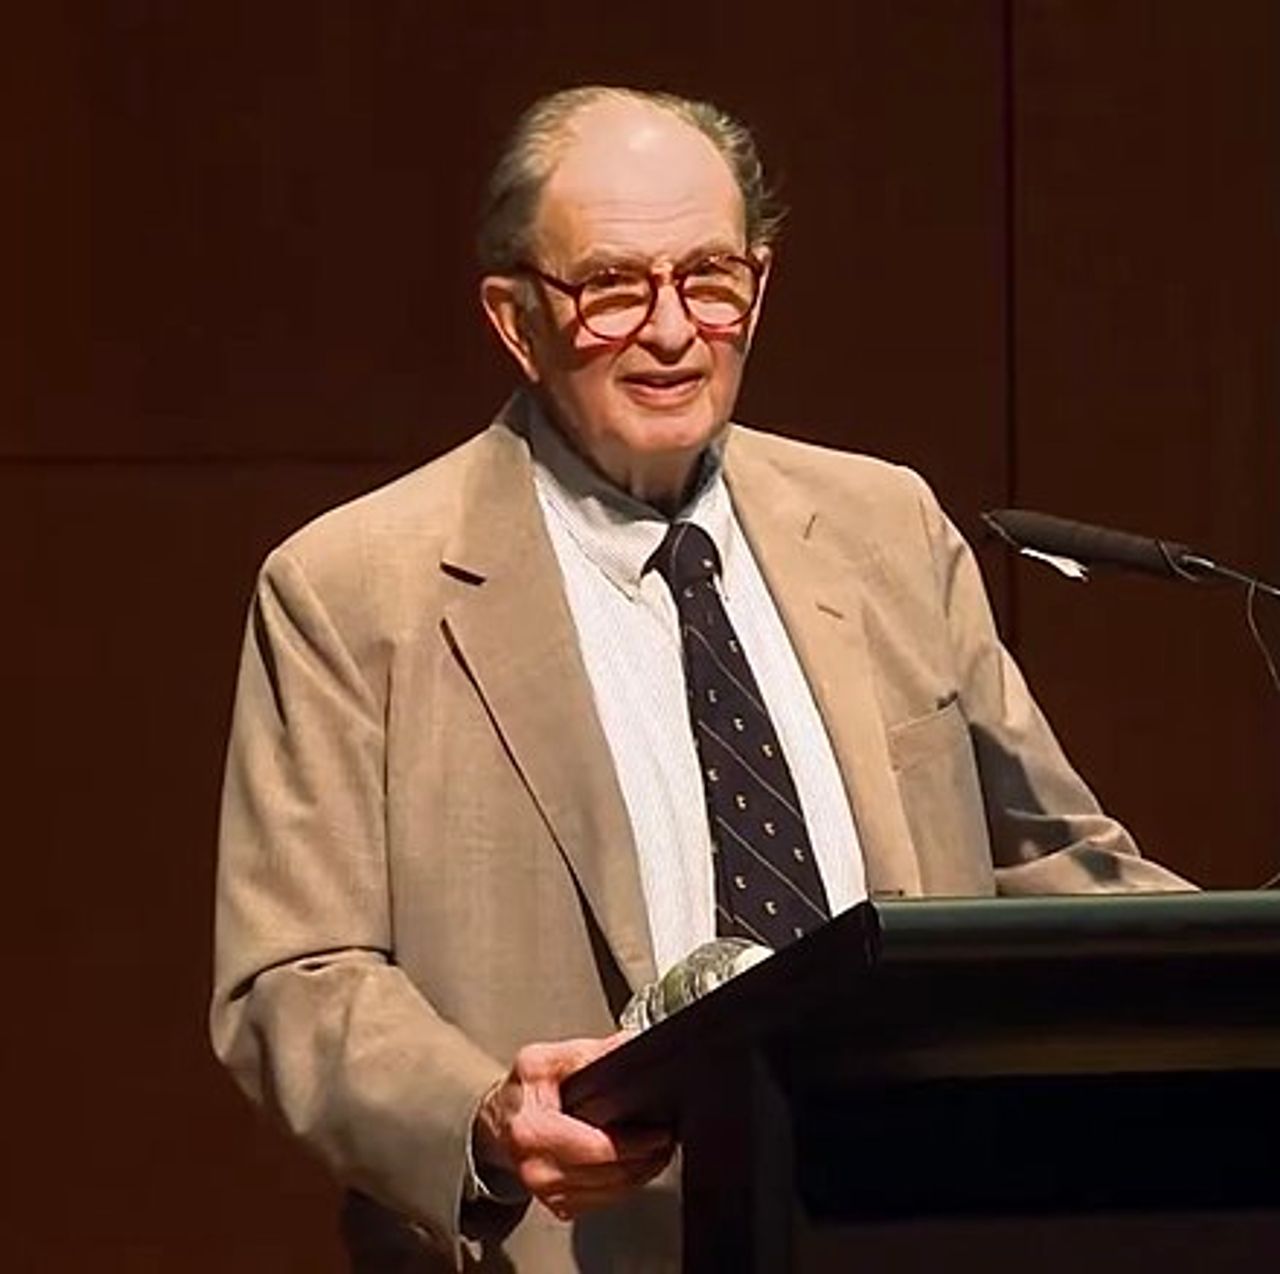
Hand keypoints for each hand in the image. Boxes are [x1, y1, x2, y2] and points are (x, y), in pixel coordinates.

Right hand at [473, 1032, 673, 1220]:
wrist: (495, 1124)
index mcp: (533, 1131)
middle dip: (646, 1158)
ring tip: (656, 1151)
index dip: (635, 1143)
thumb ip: (585, 1053)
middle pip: (610, 1175)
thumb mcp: (544, 1060)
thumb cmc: (519, 1093)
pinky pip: (602, 1203)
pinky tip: (633, 1166)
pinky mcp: (557, 1206)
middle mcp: (538, 1169)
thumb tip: (625, 1045)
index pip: (597, 1148)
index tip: (660, 1132)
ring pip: (611, 1194)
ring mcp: (546, 1193)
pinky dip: (623, 1185)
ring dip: (640, 1174)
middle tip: (666, 1139)